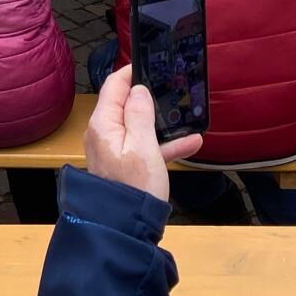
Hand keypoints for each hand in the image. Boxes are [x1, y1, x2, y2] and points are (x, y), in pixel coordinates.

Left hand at [84, 64, 201, 201]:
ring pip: (140, 128)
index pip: (114, 86)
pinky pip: (145, 148)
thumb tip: (138, 89)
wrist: (126, 231)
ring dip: (163, 123)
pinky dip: (164, 145)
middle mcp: (104, 134)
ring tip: (187, 116)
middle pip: (126, 105)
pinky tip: (192, 143)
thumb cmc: (134, 188)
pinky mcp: (125, 167)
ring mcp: (114, 151)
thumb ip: (140, 114)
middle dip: (150, 97)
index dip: (131, 73)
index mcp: (104, 124)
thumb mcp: (142, 147)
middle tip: (171, 88)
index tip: (150, 64)